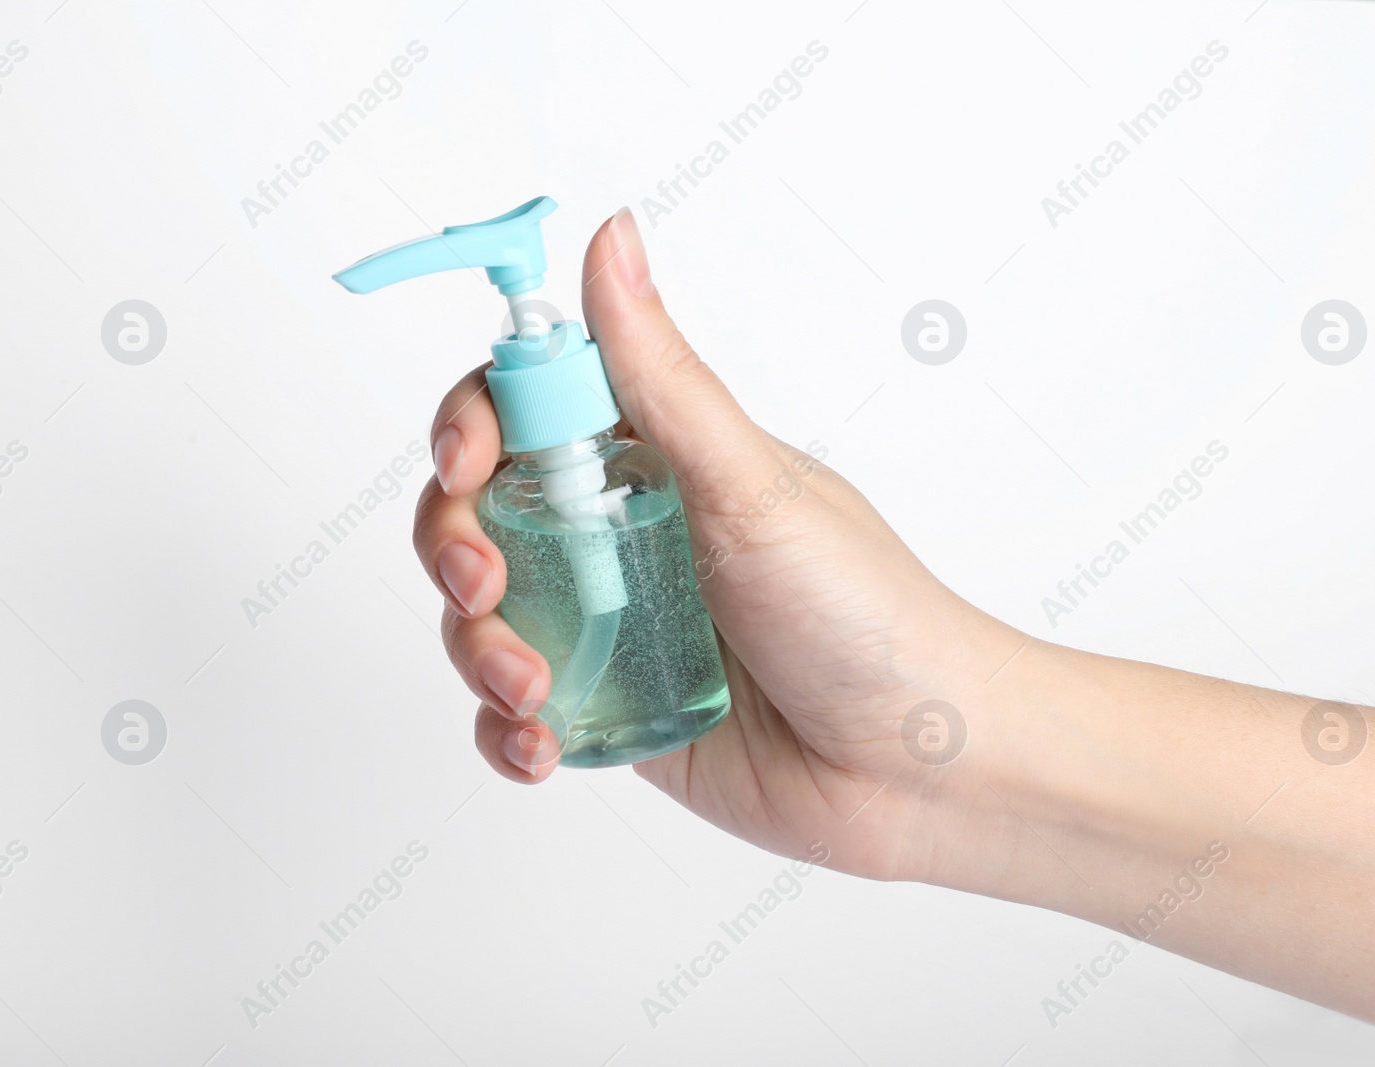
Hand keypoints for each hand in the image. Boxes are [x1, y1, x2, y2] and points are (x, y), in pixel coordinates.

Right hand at [413, 207, 1021, 880]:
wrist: (918, 770)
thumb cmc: (866, 612)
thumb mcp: (752, 485)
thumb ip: (663, 376)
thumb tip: (613, 233)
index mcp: (656, 459)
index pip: (525, 411)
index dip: (472, 427)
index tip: (464, 464)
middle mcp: (624, 534)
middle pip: (479, 513)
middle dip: (455, 547)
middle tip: (486, 587)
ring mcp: (614, 626)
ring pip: (484, 617)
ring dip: (478, 650)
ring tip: (534, 691)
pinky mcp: (614, 710)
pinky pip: (518, 714)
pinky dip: (508, 731)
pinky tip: (540, 746)